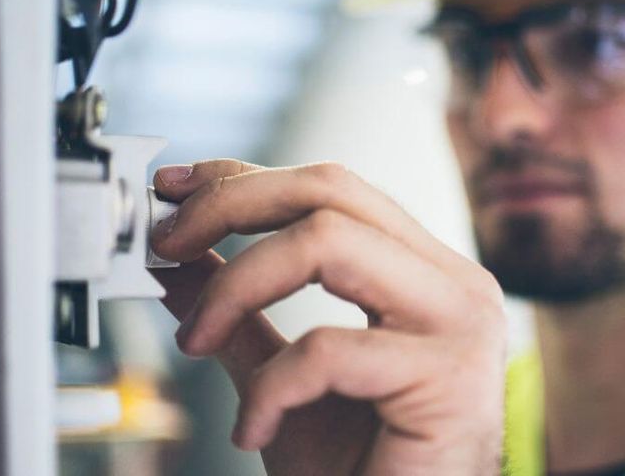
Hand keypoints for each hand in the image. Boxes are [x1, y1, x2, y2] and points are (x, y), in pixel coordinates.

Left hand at [150, 160, 506, 475]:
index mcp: (421, 271)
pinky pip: (328, 350)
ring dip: (238, 284)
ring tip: (196, 338)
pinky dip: (269, 386)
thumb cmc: (360, 469)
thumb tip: (177, 263)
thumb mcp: (280, 374)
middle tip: (166, 242)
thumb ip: (239, 313)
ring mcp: (459, 323)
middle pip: (331, 190)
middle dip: (231, 205)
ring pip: (329, 241)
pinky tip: (252, 428)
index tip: (177, 189)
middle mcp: (450, 282)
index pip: (330, 188)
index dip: (247, 177)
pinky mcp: (449, 380)